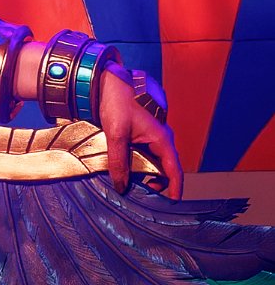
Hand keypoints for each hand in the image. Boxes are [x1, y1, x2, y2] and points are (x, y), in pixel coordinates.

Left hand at [97, 63, 181, 197]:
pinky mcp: (142, 133)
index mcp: (162, 138)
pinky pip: (145, 153)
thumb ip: (118, 161)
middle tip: (140, 195)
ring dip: (145, 173)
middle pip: (165, 168)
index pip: (175, 170)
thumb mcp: (116, 134)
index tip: (172, 203)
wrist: (110, 81)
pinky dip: (138, 164)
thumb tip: (121, 186)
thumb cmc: (117, 102)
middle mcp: (162, 138)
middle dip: (156, 183)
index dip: (175, 188)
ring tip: (130, 184)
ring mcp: (153, 136)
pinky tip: (125, 169)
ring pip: (154, 161)